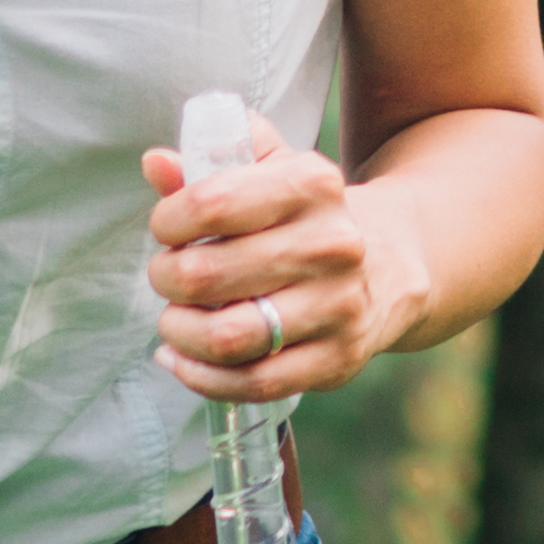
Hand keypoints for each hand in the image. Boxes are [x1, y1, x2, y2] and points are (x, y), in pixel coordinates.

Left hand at [145, 116, 423, 400]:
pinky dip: (201, 376)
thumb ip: (212, 161)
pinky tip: (183, 358)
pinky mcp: (337, 360)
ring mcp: (338, 307)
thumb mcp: (272, 173)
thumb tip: (155, 163)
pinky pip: (252, 382)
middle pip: (207, 275)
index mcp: (313, 184)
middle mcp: (333, 245)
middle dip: (167, 278)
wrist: (387, 265)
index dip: (168, 221)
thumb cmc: (307, 218)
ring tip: (175, 318)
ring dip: (180, 331)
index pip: (211, 204)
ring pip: (226, 337)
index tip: (167, 230)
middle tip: (168, 275)